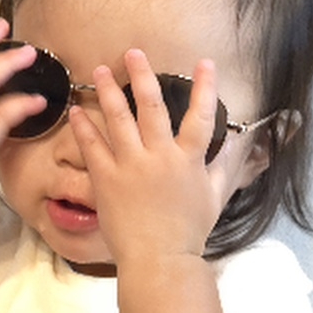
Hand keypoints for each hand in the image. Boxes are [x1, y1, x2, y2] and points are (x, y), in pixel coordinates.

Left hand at [68, 49, 228, 262]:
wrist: (159, 260)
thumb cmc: (189, 232)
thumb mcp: (214, 198)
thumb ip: (224, 167)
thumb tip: (237, 143)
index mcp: (188, 160)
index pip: (201, 116)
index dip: (205, 87)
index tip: (205, 62)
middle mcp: (159, 157)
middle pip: (151, 107)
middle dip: (142, 76)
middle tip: (133, 52)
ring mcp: (130, 167)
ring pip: (118, 119)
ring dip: (108, 92)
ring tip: (101, 70)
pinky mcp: (106, 180)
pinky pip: (92, 147)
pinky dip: (84, 127)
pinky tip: (75, 110)